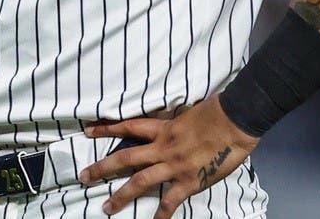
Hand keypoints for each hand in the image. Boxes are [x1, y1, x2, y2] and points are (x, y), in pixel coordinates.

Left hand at [77, 94, 258, 218]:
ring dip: (121, 196)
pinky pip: (171, 202)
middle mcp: (162, 148)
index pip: (128, 127)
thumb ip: (177, 124)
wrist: (236, 120)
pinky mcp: (189, 181)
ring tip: (106, 208)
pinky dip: (161, 216)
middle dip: (102, 168)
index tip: (88, 131)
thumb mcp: (189, 113)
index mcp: (163, 129)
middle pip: (125, 158)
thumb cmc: (217, 111)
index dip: (107, 129)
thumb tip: (174, 127)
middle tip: (83, 177)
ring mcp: (174, 166)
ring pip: (140, 182)